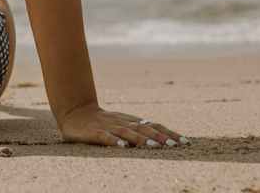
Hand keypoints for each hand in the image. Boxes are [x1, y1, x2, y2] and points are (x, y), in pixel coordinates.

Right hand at [59, 101, 189, 148]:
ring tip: (154, 146)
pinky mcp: (94, 132)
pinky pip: (105, 137)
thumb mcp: (120, 124)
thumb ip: (137, 129)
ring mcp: (108, 126)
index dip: (168, 132)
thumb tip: (160, 137)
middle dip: (159, 136)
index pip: (153, 124)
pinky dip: (114, 141)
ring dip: (141, 139)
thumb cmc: (100, 122)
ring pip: (127, 132)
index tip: (185, 141)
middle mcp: (122, 122)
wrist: (74, 112)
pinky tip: (123, 147)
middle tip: (174, 145)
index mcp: (130, 120)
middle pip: (144, 128)